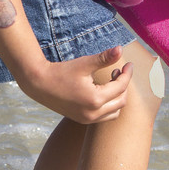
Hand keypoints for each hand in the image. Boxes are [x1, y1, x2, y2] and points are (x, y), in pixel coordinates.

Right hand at [19, 46, 133, 123]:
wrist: (39, 84)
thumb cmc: (61, 72)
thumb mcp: (84, 64)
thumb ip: (104, 58)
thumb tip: (121, 49)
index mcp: (95, 99)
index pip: (120, 87)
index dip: (127, 74)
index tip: (129, 64)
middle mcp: (93, 113)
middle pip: (121, 101)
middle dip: (124, 85)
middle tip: (120, 71)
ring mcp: (88, 119)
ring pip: (115, 112)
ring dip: (118, 97)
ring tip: (112, 81)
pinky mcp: (83, 120)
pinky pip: (104, 116)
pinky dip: (110, 106)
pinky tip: (104, 91)